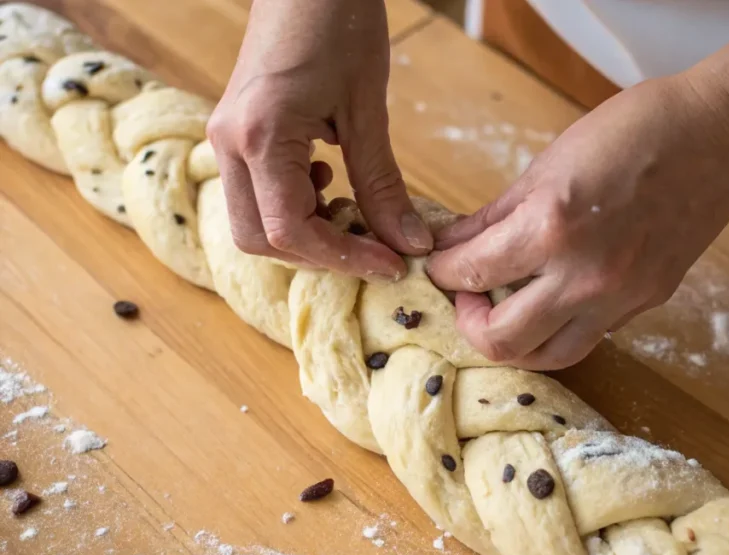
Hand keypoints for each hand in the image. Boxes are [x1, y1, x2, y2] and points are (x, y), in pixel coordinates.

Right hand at [207, 0, 430, 277]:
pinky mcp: (237, 133)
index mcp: (258, 138)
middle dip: (318, 254)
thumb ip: (382, 185)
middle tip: (371, 245)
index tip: (391, 264)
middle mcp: (229, 144)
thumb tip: (409, 245)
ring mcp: (227, 138)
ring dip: (305, 233)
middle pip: (259, 240)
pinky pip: (256, 194)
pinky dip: (294, 207)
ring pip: (253, 223)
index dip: (344, 258)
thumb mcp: (368, 112)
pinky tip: (329, 182)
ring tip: (352, 210)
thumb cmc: (338, 25)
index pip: (290, 233)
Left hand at [426, 75, 728, 369]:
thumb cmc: (636, 130)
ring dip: (514, 342)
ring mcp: (619, 299)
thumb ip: (495, 214)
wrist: (721, 138)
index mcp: (552, 228)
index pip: (471, 273)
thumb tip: (450, 244)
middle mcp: (584, 277)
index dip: (442, 272)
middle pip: (501, 341)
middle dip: (469, 322)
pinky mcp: (645, 306)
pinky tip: (550, 300)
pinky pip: (587, 336)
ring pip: (547, 357)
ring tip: (504, 310)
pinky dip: (557, 328)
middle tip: (467, 296)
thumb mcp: (549, 163)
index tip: (438, 266)